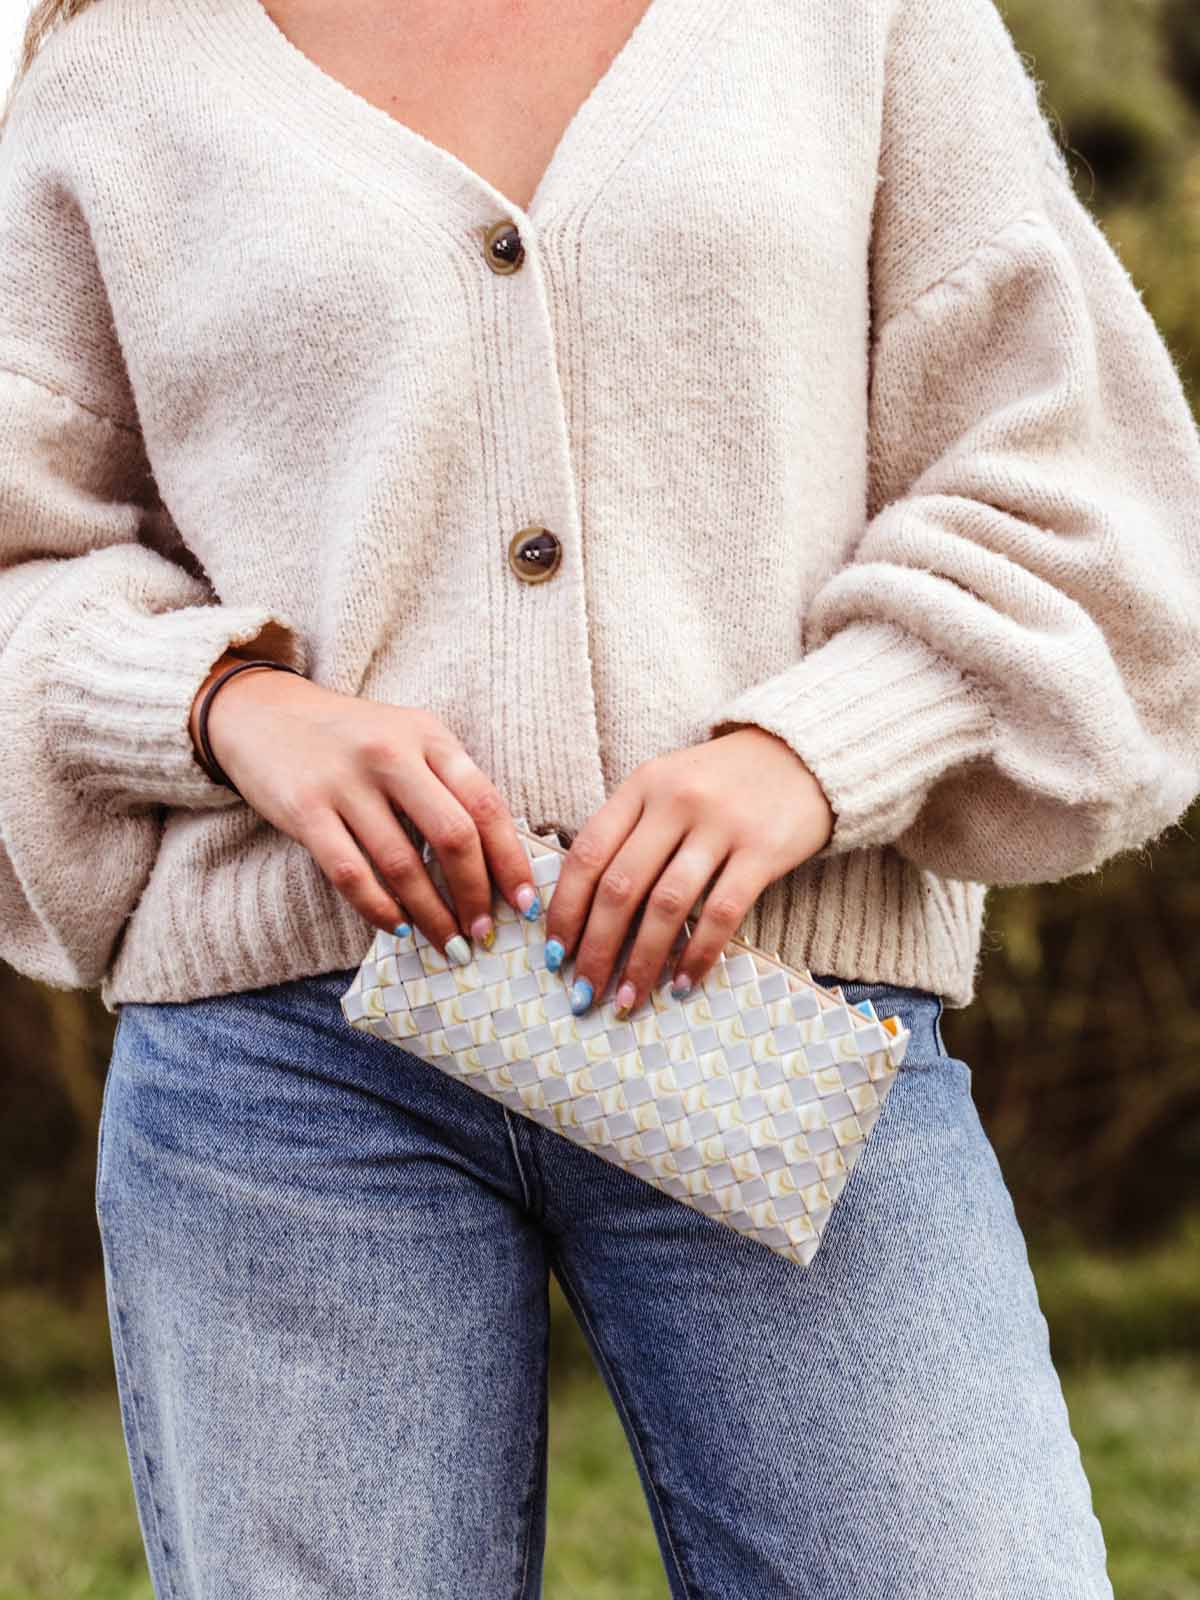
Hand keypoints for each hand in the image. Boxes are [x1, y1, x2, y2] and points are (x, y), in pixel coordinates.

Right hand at [194, 662, 538, 962]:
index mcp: (429, 736)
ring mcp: (346, 781)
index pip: (485, 803)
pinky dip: (380, 910)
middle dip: (475, 894)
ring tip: (448, 943)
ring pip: (402, 865)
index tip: (525, 902)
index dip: (511, 859)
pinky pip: (351, 874)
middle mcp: (392, 754)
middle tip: (483, 932)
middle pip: (453, 836)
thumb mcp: (407, 740)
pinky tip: (399, 928)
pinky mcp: (305, 809)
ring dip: (431, 914)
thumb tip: (495, 862)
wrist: (264, 712)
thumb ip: (447, 785)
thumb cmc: (351, 738)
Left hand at [542, 725, 835, 1015]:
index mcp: (642, 785)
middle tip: (582, 993)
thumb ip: (629, 831)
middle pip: (620, 887)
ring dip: (640, 963)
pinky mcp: (762, 850)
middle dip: (595, 949)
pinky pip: (721, 913)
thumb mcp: (666, 786)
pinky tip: (682, 985)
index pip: (588, 854)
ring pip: (666, 907)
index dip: (565, 909)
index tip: (553, 954)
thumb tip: (585, 908)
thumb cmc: (723, 782)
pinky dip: (697, 954)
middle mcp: (675, 801)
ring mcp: (720, 825)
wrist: (802, 755)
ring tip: (626, 1001)